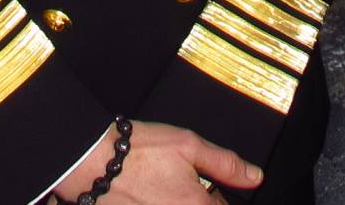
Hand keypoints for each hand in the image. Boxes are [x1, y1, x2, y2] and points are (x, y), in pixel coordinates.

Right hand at [53, 120, 260, 201]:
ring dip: (178, 201)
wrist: (90, 160)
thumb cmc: (137, 150)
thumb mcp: (188, 144)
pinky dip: (158, 202)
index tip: (212, 187)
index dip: (220, 198)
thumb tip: (254, 177)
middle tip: (181, 182)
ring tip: (162, 186)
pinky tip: (147, 192)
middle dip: (199, 200)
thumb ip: (225, 163)